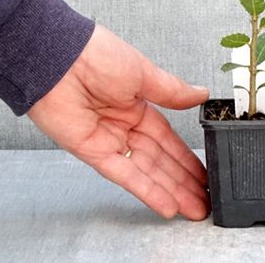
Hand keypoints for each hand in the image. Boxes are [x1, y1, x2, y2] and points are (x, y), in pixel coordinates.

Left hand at [27, 23, 210, 220]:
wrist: (60, 59)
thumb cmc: (97, 55)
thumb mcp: (143, 71)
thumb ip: (172, 91)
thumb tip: (201, 94)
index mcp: (137, 103)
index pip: (167, 137)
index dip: (186, 157)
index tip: (204, 172)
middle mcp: (124, 125)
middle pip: (159, 159)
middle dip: (183, 181)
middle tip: (204, 200)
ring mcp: (109, 140)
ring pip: (146, 171)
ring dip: (170, 191)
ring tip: (193, 208)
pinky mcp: (93, 152)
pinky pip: (124, 175)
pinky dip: (145, 190)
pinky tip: (165, 204)